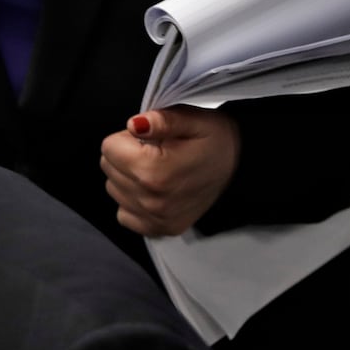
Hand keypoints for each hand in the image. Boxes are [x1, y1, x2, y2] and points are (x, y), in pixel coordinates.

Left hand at [99, 106, 240, 236]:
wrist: (240, 168)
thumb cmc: (214, 140)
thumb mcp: (192, 120)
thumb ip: (160, 120)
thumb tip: (133, 125)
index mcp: (154, 172)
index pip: (108, 147)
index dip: (127, 138)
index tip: (150, 139)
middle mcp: (151, 201)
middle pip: (108, 168)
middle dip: (126, 156)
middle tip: (156, 153)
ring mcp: (155, 219)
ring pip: (114, 189)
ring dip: (128, 177)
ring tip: (158, 170)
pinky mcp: (160, 229)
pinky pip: (124, 214)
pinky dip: (133, 201)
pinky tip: (154, 190)